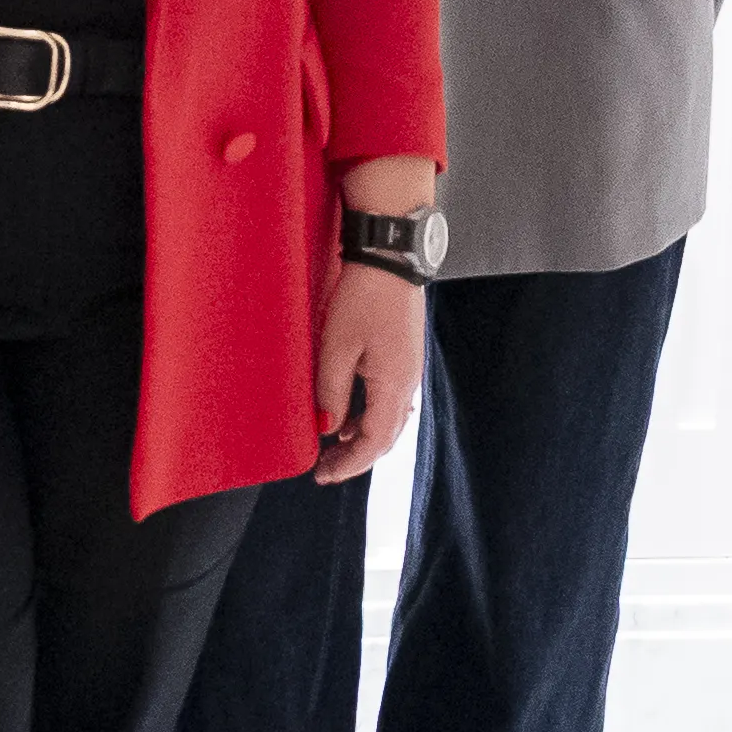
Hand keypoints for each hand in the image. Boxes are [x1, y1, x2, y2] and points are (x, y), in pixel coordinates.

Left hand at [310, 260, 421, 482]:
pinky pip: (389, 398)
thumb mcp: (337, 346)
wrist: (392, 256)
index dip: (349, 464)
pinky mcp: (404, 354)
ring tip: (334, 445)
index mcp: (394, 385)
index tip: (322, 475)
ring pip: (389, 418)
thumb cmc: (364, 297)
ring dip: (362, 437)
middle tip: (325, 468)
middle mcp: (408, 382)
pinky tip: (350, 414)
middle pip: (386, 436)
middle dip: (356, 457)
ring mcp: (409, 368)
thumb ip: (331, 389)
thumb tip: (327, 426)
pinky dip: (369, 415)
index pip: (374, 442)